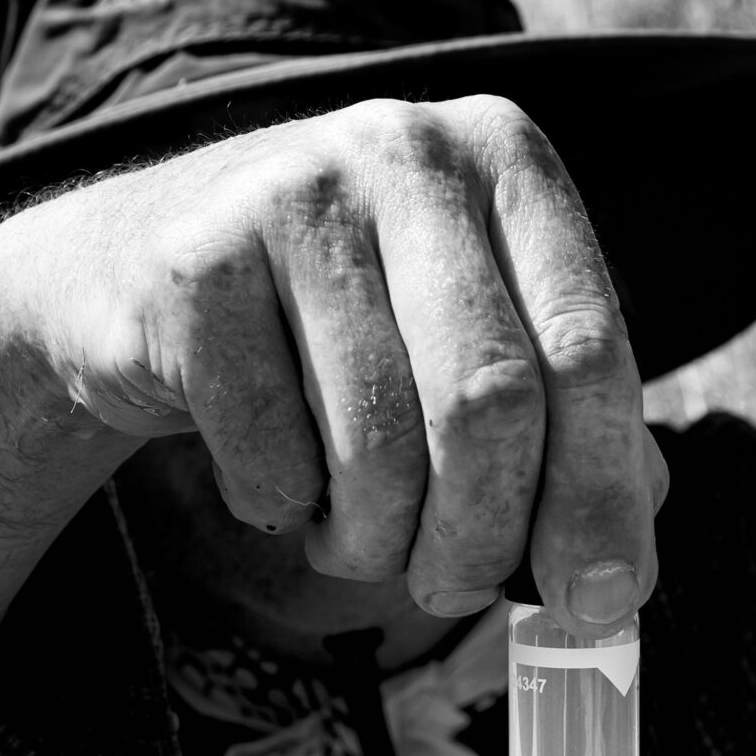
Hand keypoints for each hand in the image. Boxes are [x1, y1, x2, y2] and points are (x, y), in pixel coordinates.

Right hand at [0, 95, 664, 630]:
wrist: (141, 274)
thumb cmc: (354, 329)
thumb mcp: (479, 349)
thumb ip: (570, 441)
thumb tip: (614, 581)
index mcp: (511, 165)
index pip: (589, 350)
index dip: (601, 496)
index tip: (599, 601)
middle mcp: (409, 154)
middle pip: (489, 403)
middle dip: (482, 537)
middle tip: (454, 591)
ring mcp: (292, 193)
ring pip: (378, 445)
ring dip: (376, 541)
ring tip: (358, 537)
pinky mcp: (192, 266)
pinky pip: (273, 459)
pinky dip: (286, 512)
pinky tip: (278, 481)